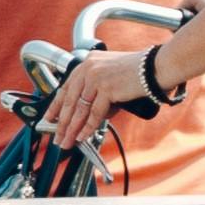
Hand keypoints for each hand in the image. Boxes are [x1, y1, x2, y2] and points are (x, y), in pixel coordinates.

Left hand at [38, 50, 158, 149]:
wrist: (156, 68)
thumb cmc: (139, 72)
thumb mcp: (111, 76)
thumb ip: (97, 91)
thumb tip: (87, 116)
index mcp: (88, 62)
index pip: (66, 87)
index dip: (56, 106)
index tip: (48, 118)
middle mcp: (89, 68)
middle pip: (69, 100)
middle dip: (62, 122)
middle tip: (57, 136)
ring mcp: (96, 77)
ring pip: (79, 109)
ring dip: (72, 129)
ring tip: (67, 141)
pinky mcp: (106, 88)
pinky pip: (94, 113)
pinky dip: (87, 127)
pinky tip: (82, 136)